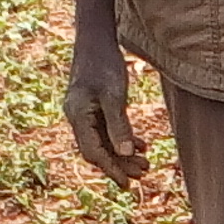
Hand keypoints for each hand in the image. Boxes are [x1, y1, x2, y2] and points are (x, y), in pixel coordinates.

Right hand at [63, 28, 146, 182]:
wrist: (95, 40)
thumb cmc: (104, 63)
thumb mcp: (115, 95)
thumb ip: (119, 125)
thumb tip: (125, 153)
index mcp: (78, 117)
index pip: (93, 152)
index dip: (111, 169)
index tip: (128, 184)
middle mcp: (78, 118)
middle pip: (98, 150)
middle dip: (120, 164)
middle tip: (144, 174)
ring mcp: (85, 113)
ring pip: (104, 141)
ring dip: (124, 154)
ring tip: (146, 164)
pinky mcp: (94, 107)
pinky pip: (107, 130)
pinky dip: (123, 138)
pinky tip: (141, 145)